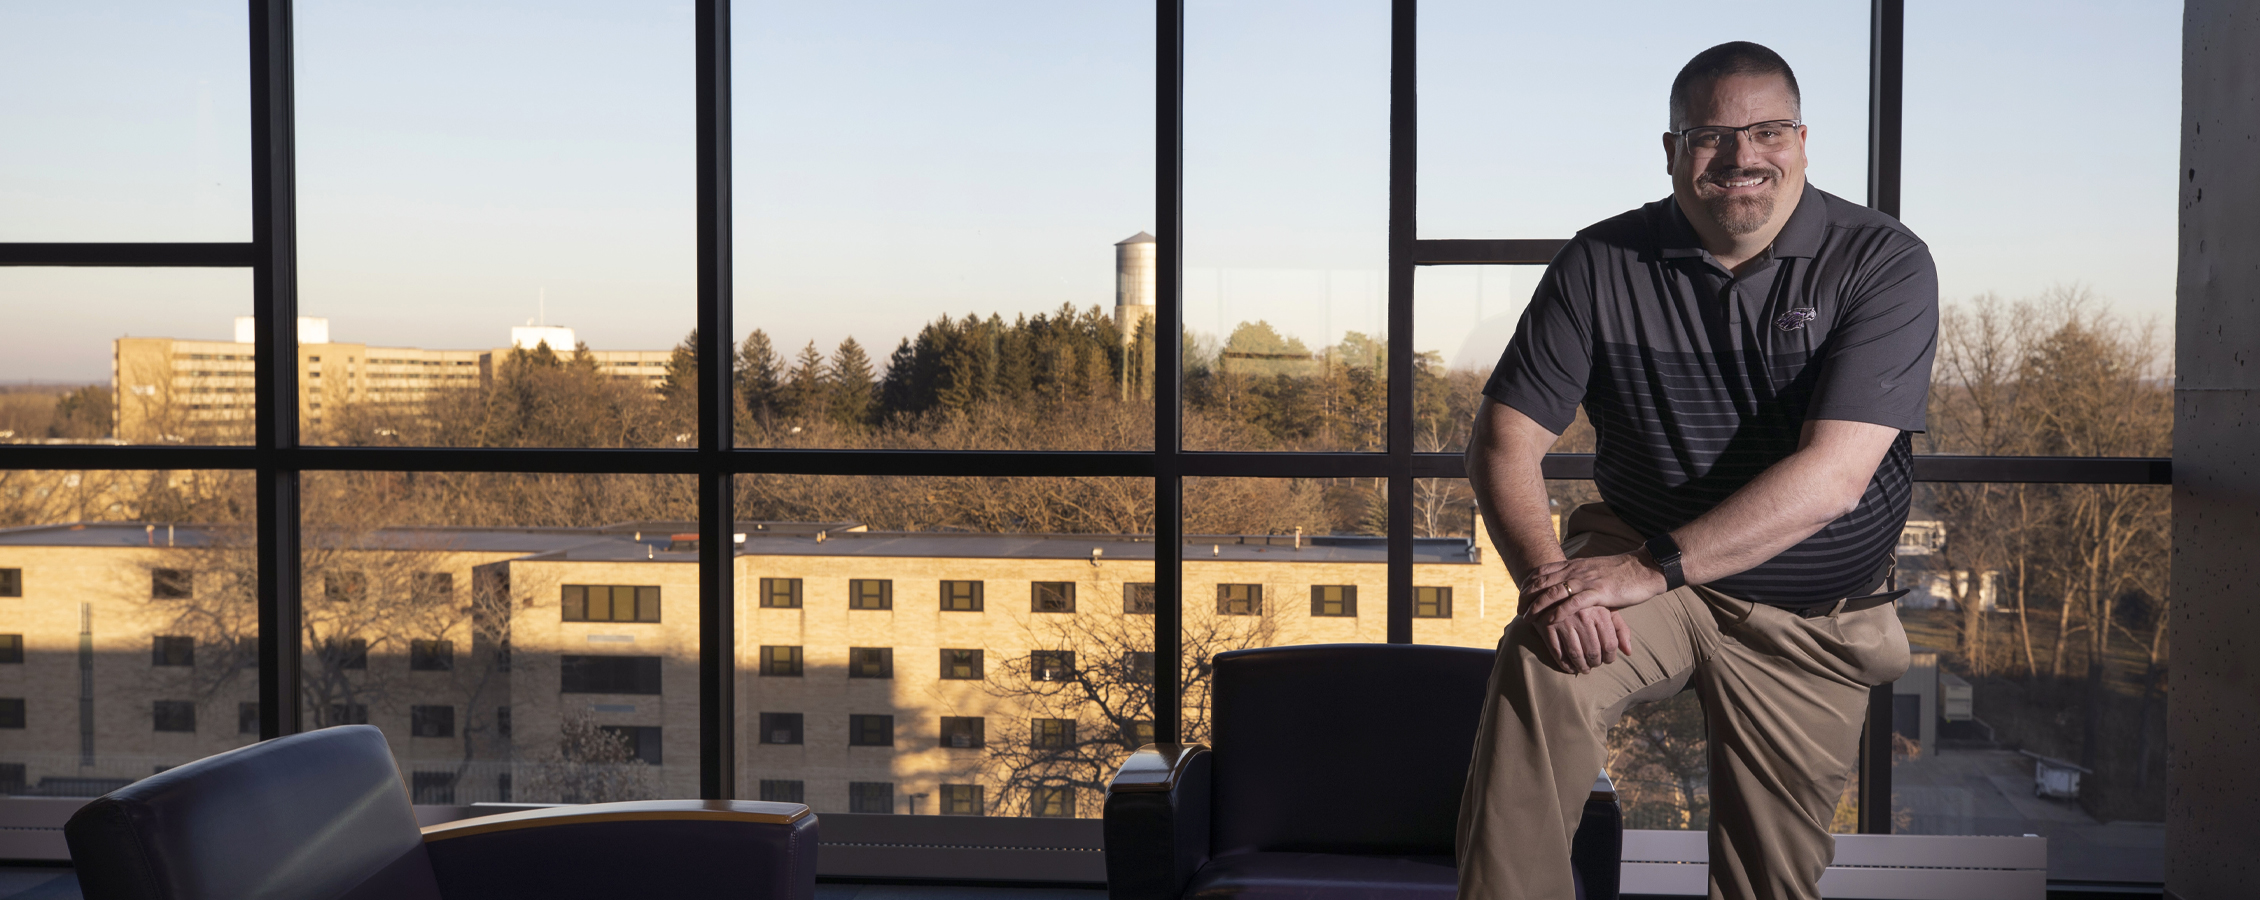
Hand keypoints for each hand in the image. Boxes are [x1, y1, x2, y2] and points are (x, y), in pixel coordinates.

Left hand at [1519, 552, 1669, 672]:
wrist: (1644, 568)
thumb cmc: (1622, 573)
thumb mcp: (1595, 571)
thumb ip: (1581, 576)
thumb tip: (1571, 586)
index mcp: (1575, 565)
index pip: (1545, 570)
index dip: (1530, 582)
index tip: (1520, 594)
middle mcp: (1577, 570)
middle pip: (1544, 581)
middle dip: (1527, 595)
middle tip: (1517, 609)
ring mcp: (1587, 580)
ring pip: (1554, 591)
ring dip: (1537, 605)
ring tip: (1526, 617)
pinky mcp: (1599, 592)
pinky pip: (1573, 602)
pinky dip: (1558, 611)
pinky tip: (1548, 620)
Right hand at [1538, 605, 1632, 673]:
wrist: (1555, 589)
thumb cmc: (1586, 603)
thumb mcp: (1606, 609)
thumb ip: (1619, 629)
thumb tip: (1628, 652)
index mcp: (1599, 611)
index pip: (1610, 644)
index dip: (1610, 657)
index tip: (1607, 660)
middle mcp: (1582, 616)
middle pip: (1593, 651)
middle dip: (1595, 663)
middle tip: (1594, 665)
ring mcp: (1564, 621)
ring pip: (1576, 654)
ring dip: (1581, 667)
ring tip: (1583, 668)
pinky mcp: (1547, 626)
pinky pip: (1558, 653)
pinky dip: (1564, 664)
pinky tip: (1569, 667)